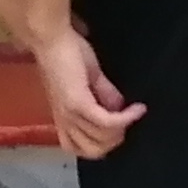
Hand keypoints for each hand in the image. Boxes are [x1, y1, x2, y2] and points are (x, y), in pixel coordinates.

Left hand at [29, 25, 142, 160]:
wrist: (51, 36)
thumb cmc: (65, 50)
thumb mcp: (88, 76)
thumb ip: (103, 93)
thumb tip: (119, 107)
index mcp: (64, 115)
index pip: (79, 148)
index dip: (102, 144)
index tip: (119, 129)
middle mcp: (65, 119)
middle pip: (92, 151)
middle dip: (114, 142)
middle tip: (126, 125)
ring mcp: (70, 113)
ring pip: (101, 140)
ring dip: (122, 131)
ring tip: (132, 114)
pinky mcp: (78, 103)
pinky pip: (106, 122)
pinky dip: (125, 119)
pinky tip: (136, 109)